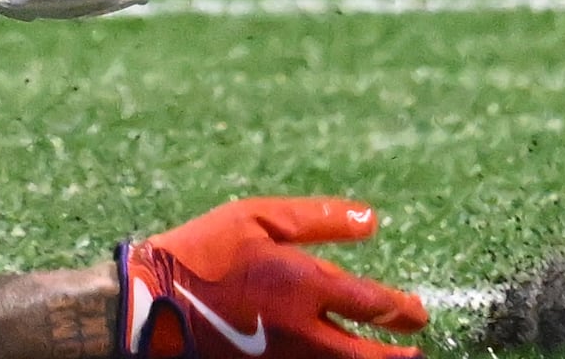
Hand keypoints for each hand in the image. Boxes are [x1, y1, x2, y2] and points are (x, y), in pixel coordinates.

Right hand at [118, 198, 428, 358]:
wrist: (147, 307)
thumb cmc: (201, 254)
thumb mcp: (256, 219)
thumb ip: (318, 219)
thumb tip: (371, 220)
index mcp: (305, 285)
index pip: (375, 305)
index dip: (403, 311)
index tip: (416, 312)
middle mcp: (304, 331)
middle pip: (368, 355)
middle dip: (397, 355)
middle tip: (413, 351)